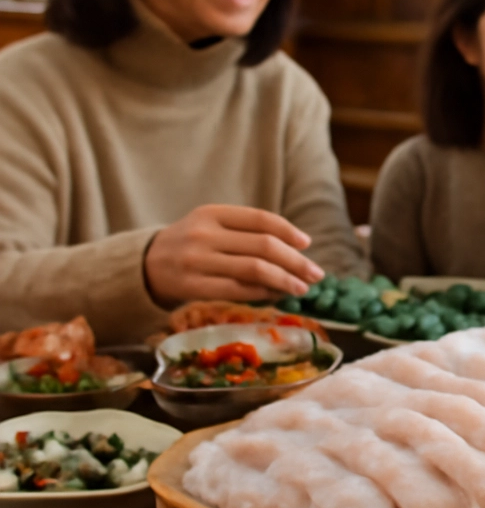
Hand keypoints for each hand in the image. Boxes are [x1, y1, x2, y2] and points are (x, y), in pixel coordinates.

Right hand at [144, 205, 324, 307]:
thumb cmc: (191, 244)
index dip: (289, 231)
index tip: (307, 243)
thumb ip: (247, 231)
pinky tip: (277, 295)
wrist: (145, 265)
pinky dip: (263, 294)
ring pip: (253, 270)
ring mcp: (197, 261)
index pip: (260, 219)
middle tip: (316, 274)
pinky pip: (238, 291)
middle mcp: (204, 234)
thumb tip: (298, 247)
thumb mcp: (212, 225)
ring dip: (284, 280)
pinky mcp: (192, 287)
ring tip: (302, 288)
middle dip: (295, 261)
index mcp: (212, 212)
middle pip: (263, 246)